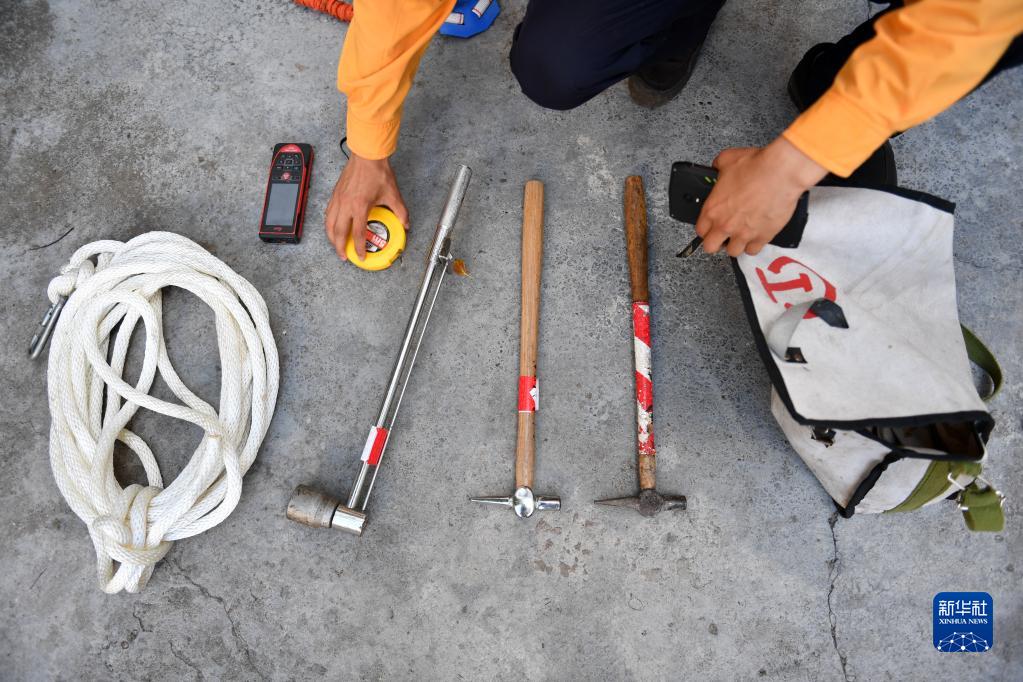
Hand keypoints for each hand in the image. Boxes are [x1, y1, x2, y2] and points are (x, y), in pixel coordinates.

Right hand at [325, 153, 408, 261]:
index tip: (361, 257)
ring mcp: (338, 199)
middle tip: (344, 256)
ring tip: (336, 245)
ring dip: (332, 238)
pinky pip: (328, 213)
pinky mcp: (335, 194)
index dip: (359, 248)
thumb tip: (406, 224)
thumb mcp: (393, 194)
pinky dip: (329, 223)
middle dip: (340, 247)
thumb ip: (401, 212)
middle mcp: (346, 205)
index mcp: (360, 207)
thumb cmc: (378, 172)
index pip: (357, 234)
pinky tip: (333, 227)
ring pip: (329, 224)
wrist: (367, 156)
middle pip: (338, 233)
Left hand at [696, 137, 826, 256]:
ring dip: (735, 244)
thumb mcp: (727, 159)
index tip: (710, 226)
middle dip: (716, 242)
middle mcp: (725, 224)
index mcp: (713, 209)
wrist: (781, 173)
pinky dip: (753, 245)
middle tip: (722, 235)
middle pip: (710, 247)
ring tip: (739, 235)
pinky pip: (753, 251)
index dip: (705, 229)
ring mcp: (743, 233)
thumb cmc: (757, 166)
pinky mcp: (762, 236)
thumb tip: (717, 167)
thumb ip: (717, 167)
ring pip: (732, 252)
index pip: (700, 230)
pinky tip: (755, 236)